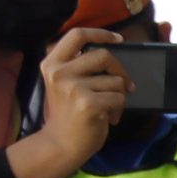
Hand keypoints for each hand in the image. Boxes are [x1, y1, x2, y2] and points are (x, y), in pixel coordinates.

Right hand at [11, 28, 128, 177]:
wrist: (61, 144)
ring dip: (119, 95)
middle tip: (124, 86)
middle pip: (104, 56)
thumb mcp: (64, 83)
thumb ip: (78, 65)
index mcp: (52, 63)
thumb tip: (109, 52)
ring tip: (109, 107)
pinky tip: (109, 117)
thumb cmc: (69, 113)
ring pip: (115, 80)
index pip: (77, 35)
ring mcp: (73, 87)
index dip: (101, 33)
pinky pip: (119, 98)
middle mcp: (59, 72)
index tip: (118, 39)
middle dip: (120, 71)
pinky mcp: (88, 103)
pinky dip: (120, 109)